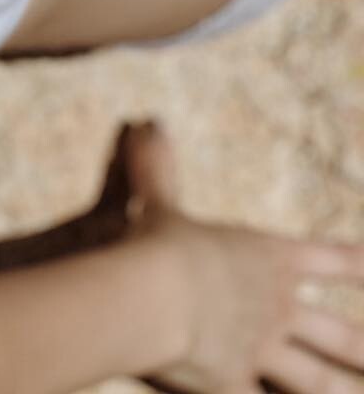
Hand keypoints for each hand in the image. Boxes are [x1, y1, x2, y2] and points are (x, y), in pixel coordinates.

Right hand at [105, 117, 363, 393]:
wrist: (156, 296)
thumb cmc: (163, 245)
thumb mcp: (159, 203)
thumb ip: (158, 169)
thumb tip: (148, 123)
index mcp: (269, 259)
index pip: (330, 260)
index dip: (358, 264)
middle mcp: (277, 307)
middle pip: (338, 334)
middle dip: (362, 347)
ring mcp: (262, 350)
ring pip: (317, 381)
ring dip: (343, 389)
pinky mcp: (235, 384)